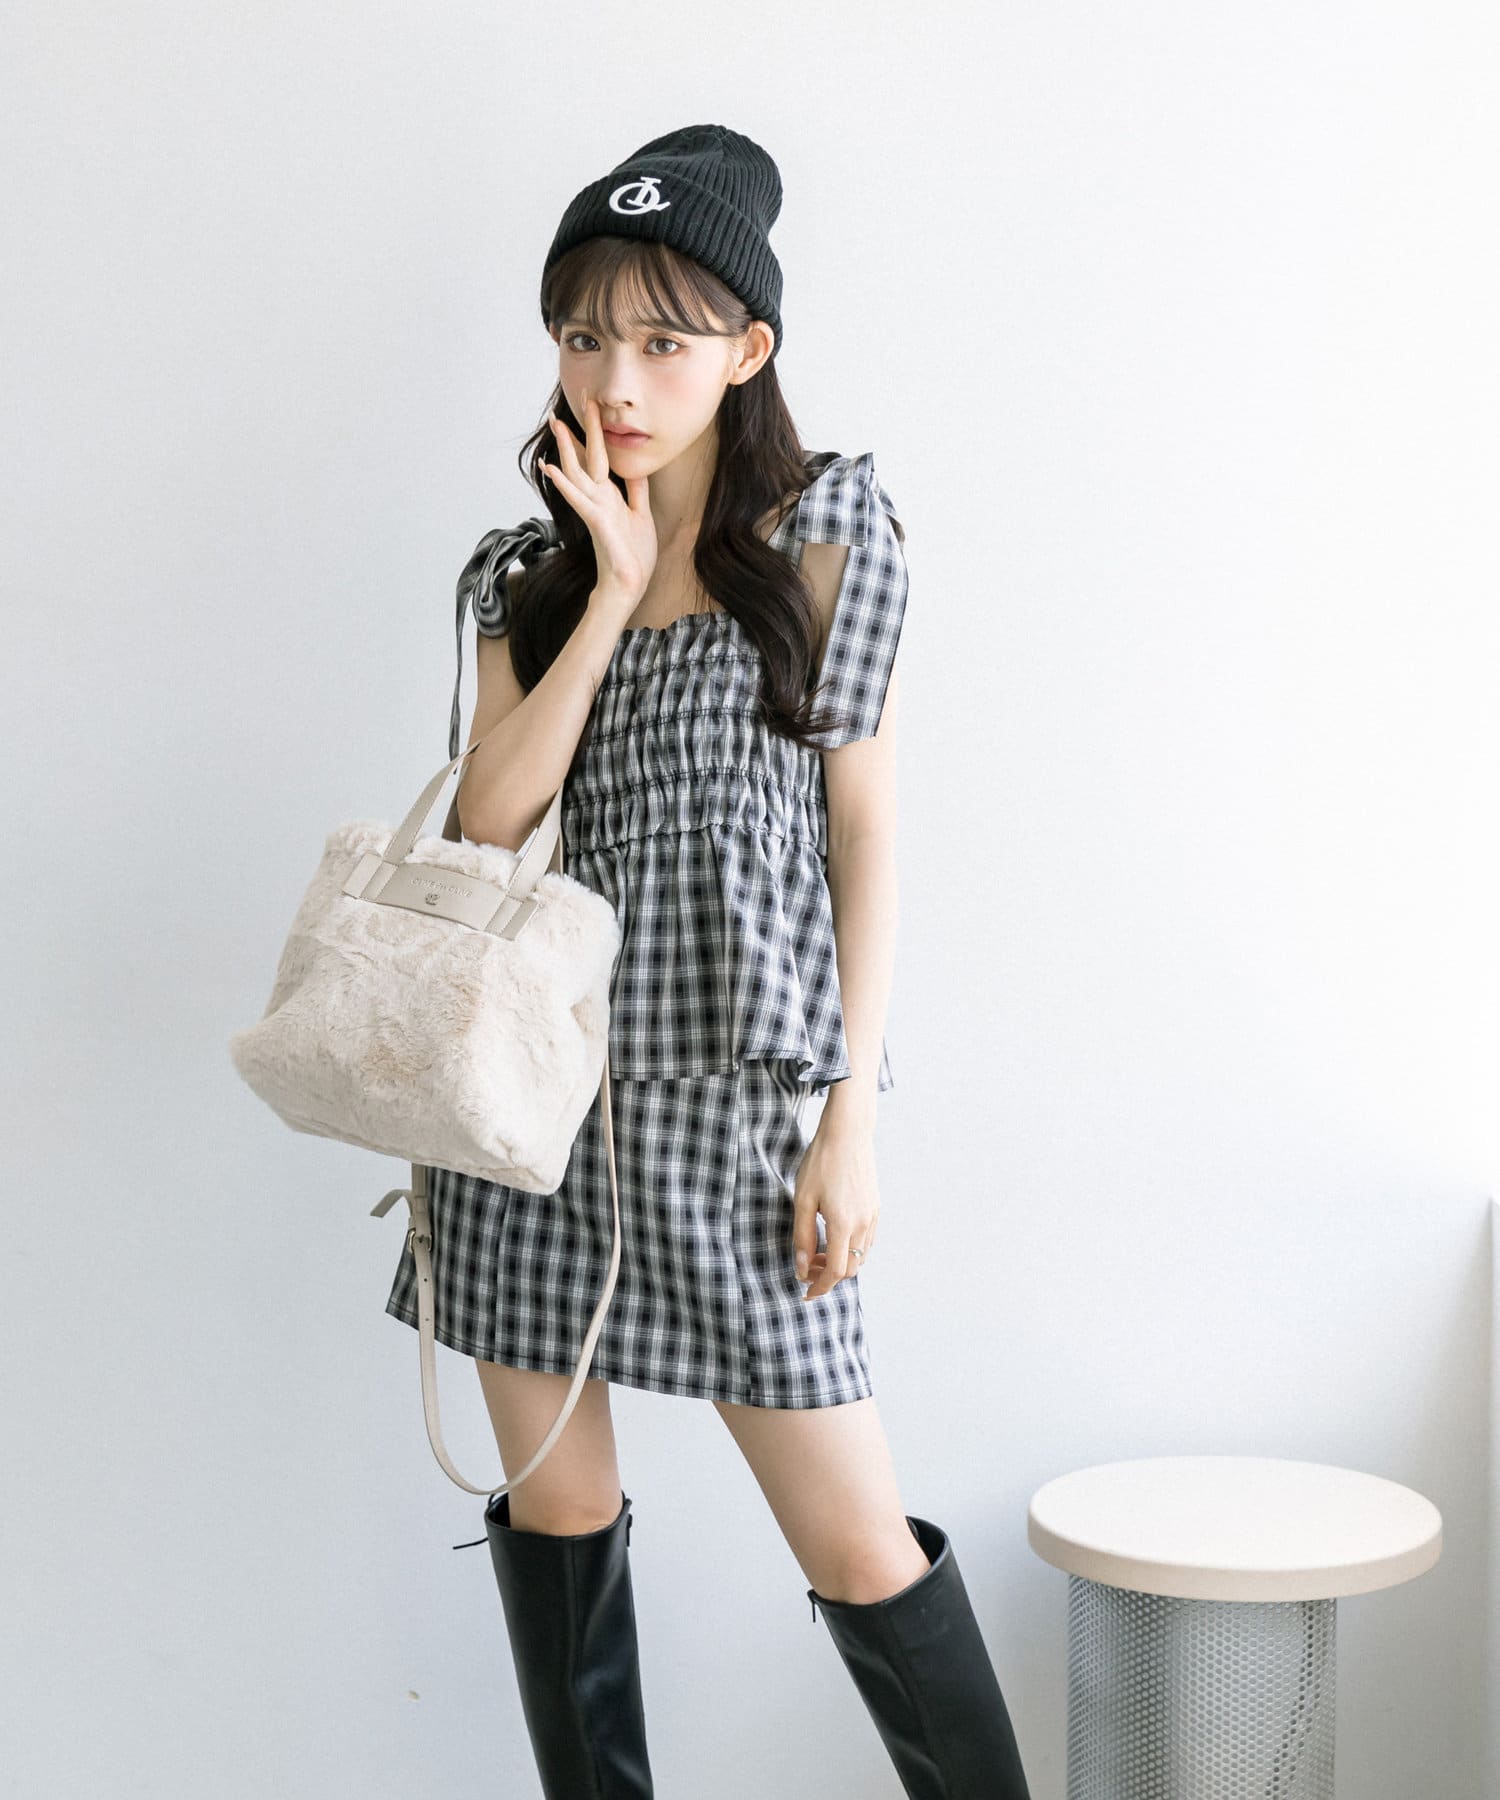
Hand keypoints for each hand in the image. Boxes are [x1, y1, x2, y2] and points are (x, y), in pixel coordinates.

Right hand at [541, 388, 657, 608]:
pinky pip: (581, 500)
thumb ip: (636, 491)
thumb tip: (635, 468)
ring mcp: (595, 510)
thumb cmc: (634, 555)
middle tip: (570, 399)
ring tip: (556, 424)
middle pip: (585, 458)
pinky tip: (553, 469)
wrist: (629, 585)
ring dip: (567, 448)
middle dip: (578, 429)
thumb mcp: (641, 514)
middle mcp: (598, 498)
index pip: (599, 457)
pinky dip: (566, 484)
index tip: (591, 405)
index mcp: (609, 495)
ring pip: (578, 472)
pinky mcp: (597, 524)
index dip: (595, 432)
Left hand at [791, 1111, 879, 1300]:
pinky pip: (867, 1240)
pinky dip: (852, 1249)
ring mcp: (872, 1216)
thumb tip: (801, 1267)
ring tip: (818, 1252)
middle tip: (807, 1267)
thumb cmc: (821, 1162)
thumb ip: (802, 1236)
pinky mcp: (875, 1207)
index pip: (836, 1271)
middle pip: (851, 1269)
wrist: (848, 1133)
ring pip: (861, 1256)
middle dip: (829, 1276)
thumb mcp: (802, 1199)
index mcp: (843, 1224)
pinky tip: (834, 1236)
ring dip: (841, 1262)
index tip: (806, 1293)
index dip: (821, 1287)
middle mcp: (863, 1224)